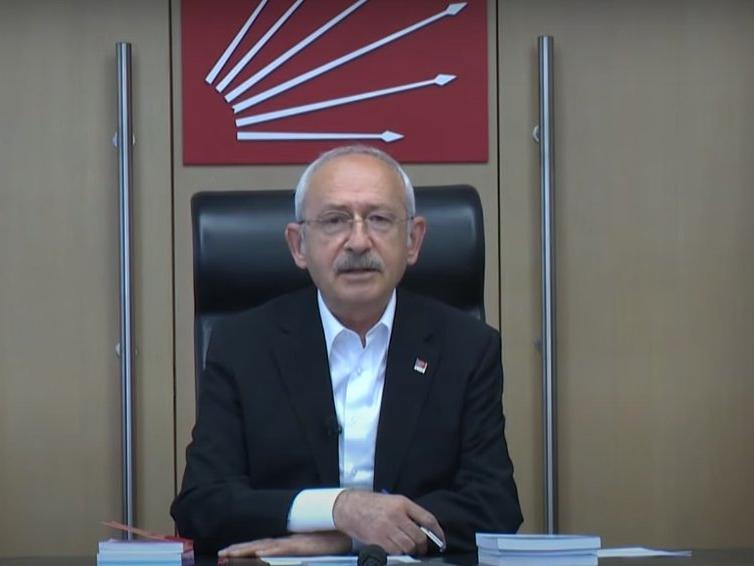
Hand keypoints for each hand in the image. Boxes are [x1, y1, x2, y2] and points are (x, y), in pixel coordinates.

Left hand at [218, 531, 351, 557]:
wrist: (343, 525)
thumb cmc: (329, 538)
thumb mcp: (308, 547)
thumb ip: (294, 551)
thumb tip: (280, 554)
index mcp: (286, 541)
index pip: (260, 545)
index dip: (244, 549)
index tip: (229, 552)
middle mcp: (286, 540)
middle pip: (258, 545)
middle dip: (239, 550)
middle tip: (222, 553)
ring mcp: (292, 542)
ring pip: (265, 546)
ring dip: (247, 550)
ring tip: (232, 554)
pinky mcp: (300, 545)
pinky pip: (282, 548)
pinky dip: (269, 550)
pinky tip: (259, 553)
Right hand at [332, 490, 444, 554]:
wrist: (349, 507)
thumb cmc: (372, 504)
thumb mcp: (393, 501)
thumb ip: (409, 513)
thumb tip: (425, 528)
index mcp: (402, 503)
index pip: (427, 519)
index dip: (438, 532)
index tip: (442, 540)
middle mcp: (396, 515)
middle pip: (419, 536)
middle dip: (422, 545)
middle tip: (421, 548)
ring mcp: (386, 528)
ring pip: (408, 546)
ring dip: (411, 551)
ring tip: (409, 549)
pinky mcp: (377, 540)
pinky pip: (395, 552)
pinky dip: (398, 553)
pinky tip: (396, 549)